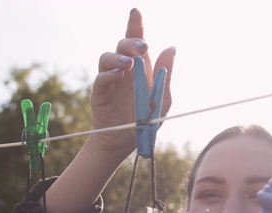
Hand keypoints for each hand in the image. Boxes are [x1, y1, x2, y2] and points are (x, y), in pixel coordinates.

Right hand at [89, 8, 175, 155]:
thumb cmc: (146, 118)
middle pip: (122, 45)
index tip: (136, 11)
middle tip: (143, 47)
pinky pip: (102, 77)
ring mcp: (111, 78)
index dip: (135, 25)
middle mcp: (124, 69)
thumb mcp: (162, 98)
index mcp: (141, 68)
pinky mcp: (100, 90)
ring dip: (118, 57)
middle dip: (131, 42)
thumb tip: (171, 47)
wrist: (128, 140)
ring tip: (129, 64)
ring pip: (107, 57)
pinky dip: (109, 74)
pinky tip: (118, 74)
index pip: (136, 41)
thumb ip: (166, 74)